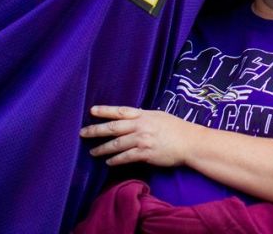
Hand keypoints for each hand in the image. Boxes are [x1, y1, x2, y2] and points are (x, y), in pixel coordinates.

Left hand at [80, 105, 198, 166]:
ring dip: (102, 148)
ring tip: (92, 151)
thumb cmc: (177, 128)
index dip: (105, 110)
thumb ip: (143, 117)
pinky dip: (116, 160)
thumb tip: (130, 118)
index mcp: (143, 115)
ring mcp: (142, 140)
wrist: (190, 142)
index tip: (91, 110)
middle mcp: (140, 126)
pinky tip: (109, 162)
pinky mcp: (145, 154)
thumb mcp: (159, 116)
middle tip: (83, 133)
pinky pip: (126, 157)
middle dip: (96, 130)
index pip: (120, 111)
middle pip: (113, 128)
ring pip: (116, 144)